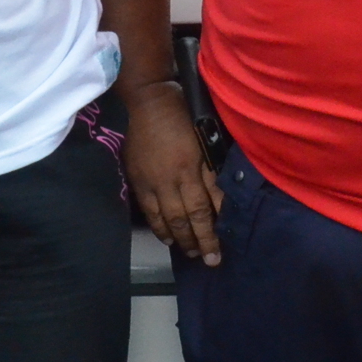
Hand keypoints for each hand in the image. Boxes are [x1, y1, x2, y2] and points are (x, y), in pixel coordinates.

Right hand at [120, 81, 222, 265]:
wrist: (149, 101)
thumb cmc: (185, 115)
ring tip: (189, 251)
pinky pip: (149, 210)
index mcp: (194, 165)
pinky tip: (167, 238)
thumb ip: (214, 169)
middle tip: (208, 261)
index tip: (220, 252)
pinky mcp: (137, 179)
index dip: (213, 233)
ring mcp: (153, 180)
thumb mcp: (208, 138)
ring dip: (180, 239)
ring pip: (168, 218)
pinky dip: (159, 226)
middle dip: (199, 241)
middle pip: (188, 218)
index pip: (207, 207)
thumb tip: (223, 199)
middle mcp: (174, 177)